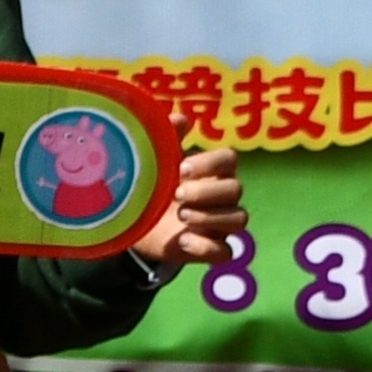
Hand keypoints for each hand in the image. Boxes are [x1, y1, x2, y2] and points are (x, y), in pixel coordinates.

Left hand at [135, 137, 245, 271]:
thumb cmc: (151, 186)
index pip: (229, 160)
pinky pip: (226, 252)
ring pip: (239, 219)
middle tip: (177, 194)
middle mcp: (221, 197)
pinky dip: (207, 248)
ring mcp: (219, 225)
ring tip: (180, 215)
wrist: (132, 224)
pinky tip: (183, 241)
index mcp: (211, 171)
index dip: (209, 163)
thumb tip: (181, 119)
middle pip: (236, 190)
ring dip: (211, 217)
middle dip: (207, 192)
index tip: (180, 169)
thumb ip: (167, 137)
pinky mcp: (210, 249)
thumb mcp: (155, 160)